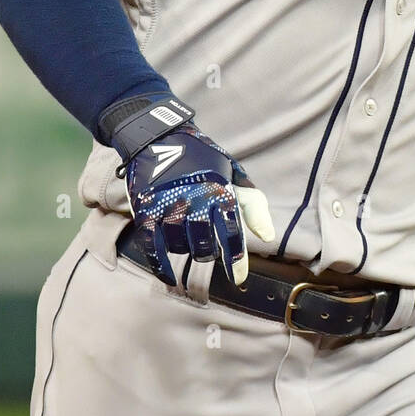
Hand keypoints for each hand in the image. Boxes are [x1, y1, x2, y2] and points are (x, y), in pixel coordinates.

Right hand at [123, 121, 273, 288]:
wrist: (158, 136)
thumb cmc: (203, 158)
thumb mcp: (233, 173)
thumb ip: (253, 204)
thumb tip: (268, 237)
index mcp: (219, 190)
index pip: (232, 233)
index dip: (236, 259)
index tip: (238, 278)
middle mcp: (194, 200)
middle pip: (204, 246)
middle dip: (208, 252)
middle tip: (206, 245)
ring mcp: (168, 205)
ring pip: (179, 247)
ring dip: (186, 250)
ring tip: (188, 239)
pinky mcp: (146, 210)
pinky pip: (152, 246)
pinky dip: (160, 266)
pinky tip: (169, 277)